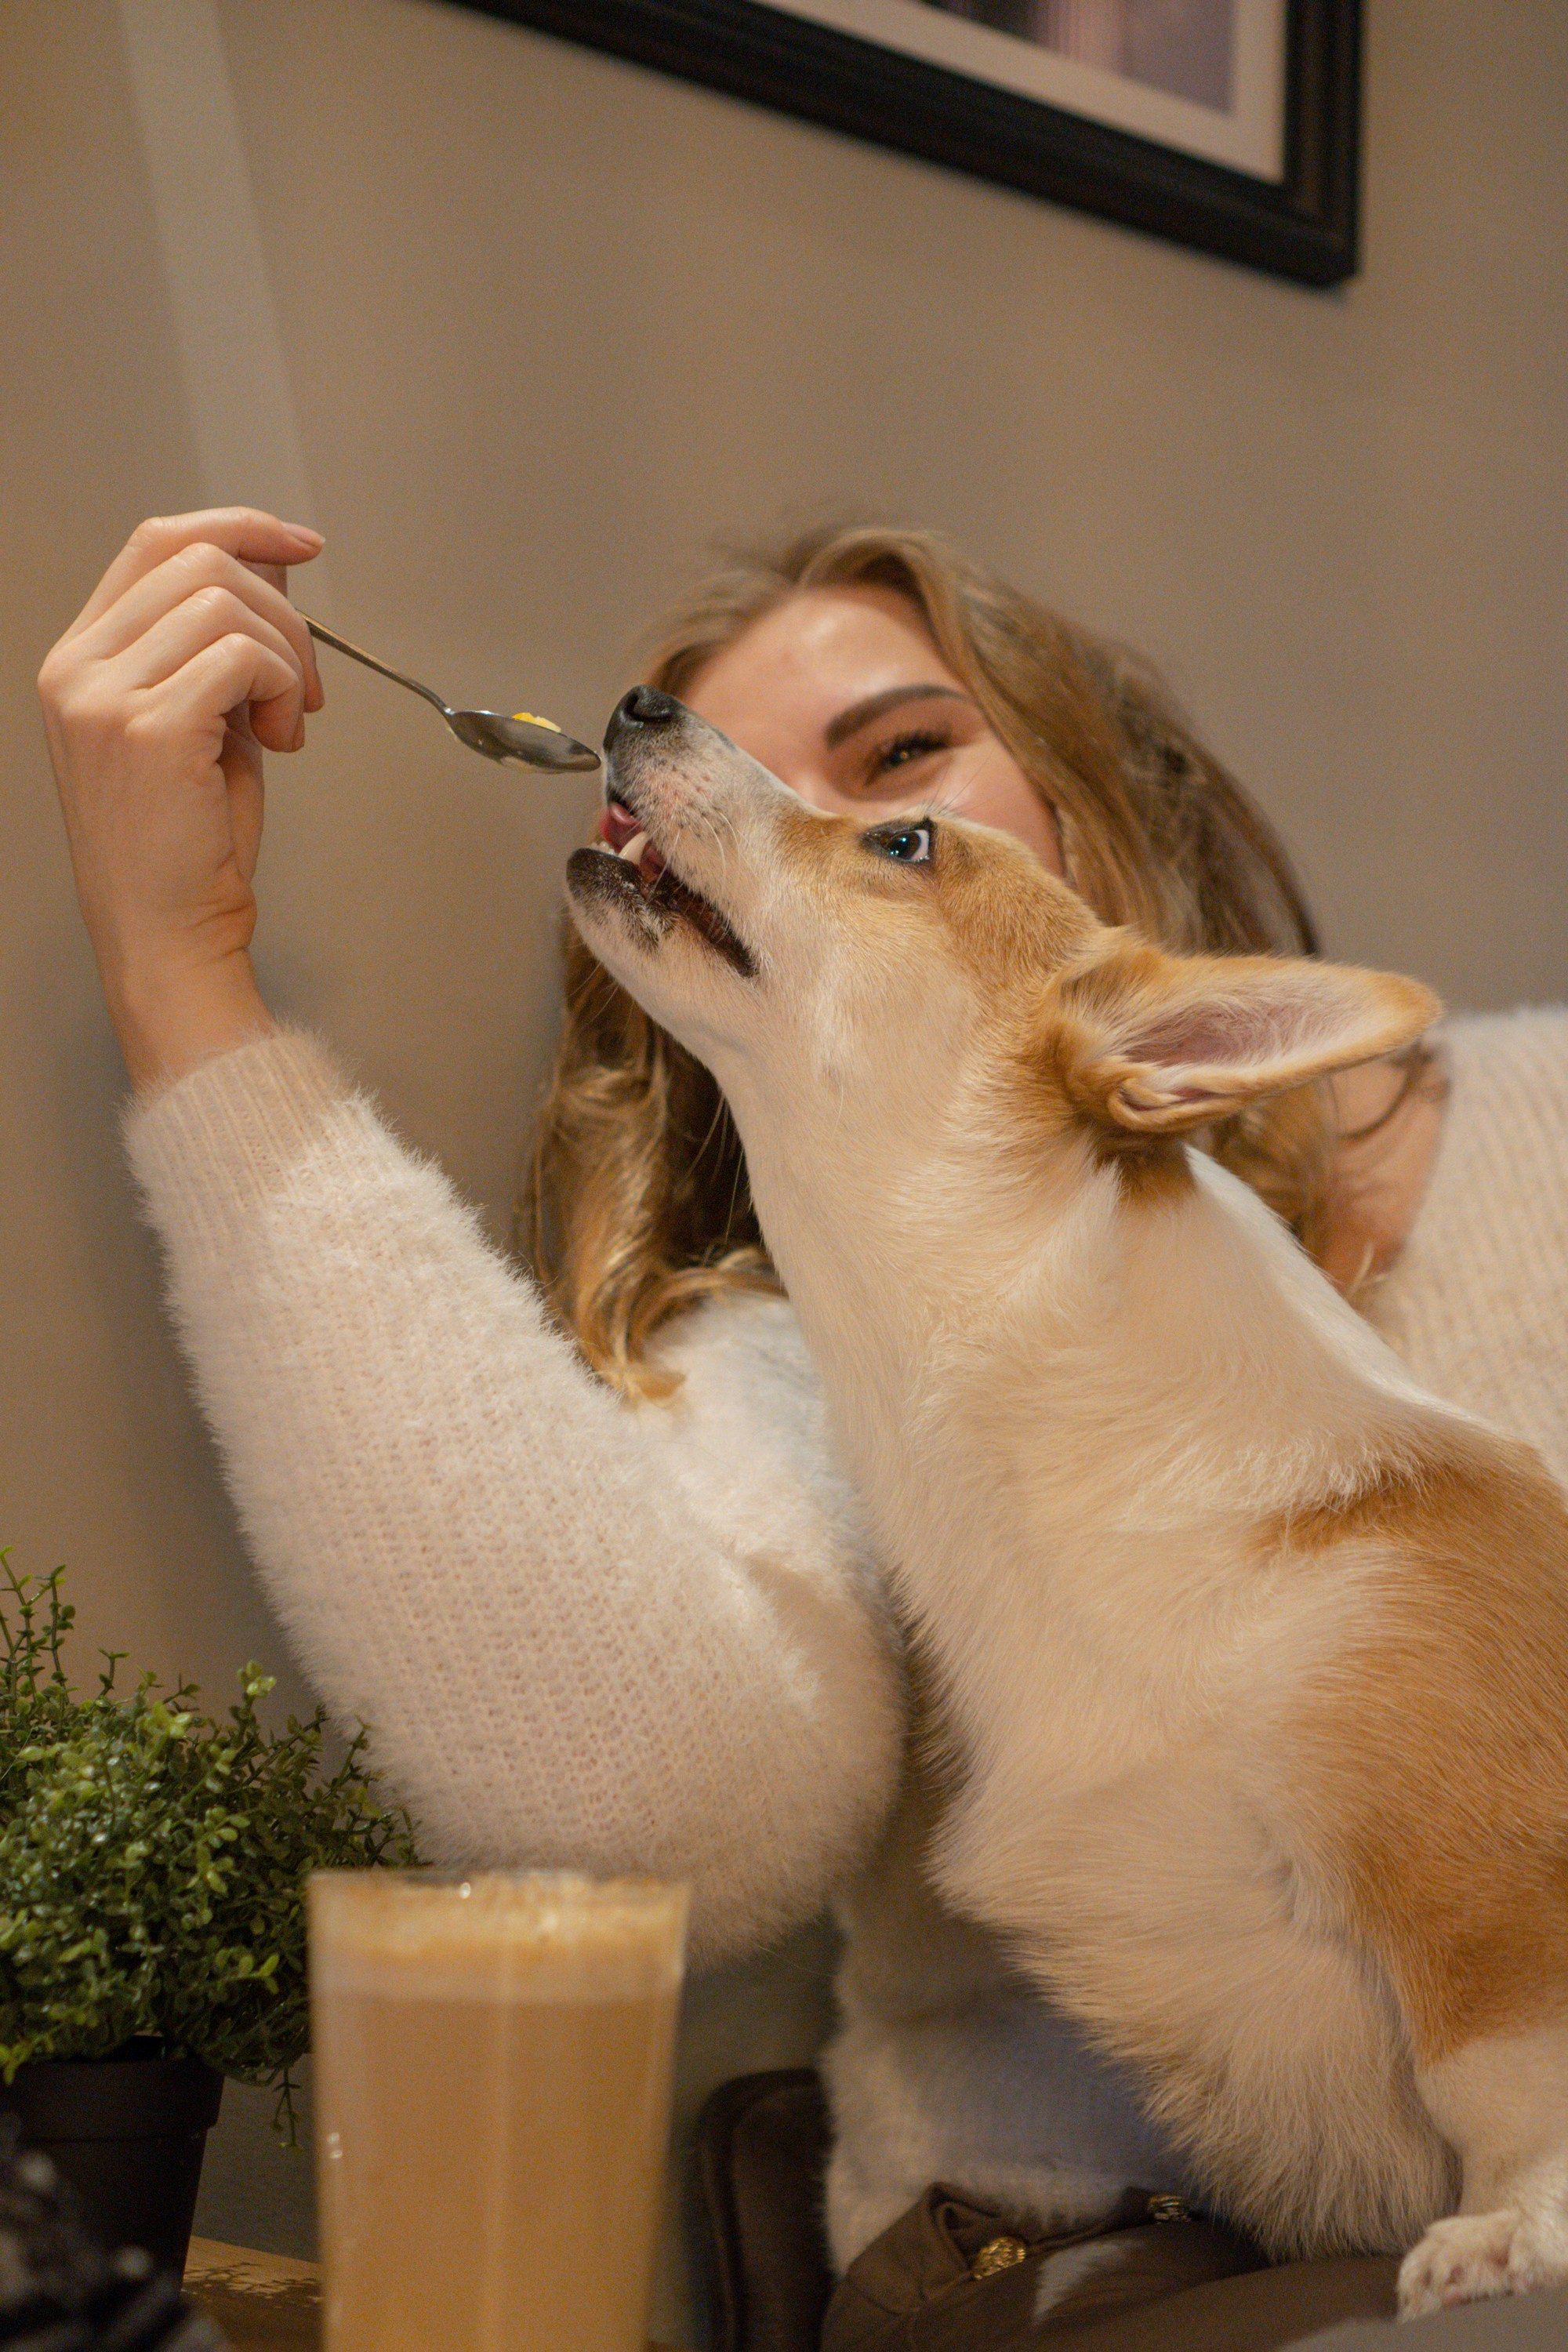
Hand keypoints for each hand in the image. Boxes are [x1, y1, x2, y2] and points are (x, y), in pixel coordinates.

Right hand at [39, 508, 325, 1088]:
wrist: (167, 931)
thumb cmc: (186, 843)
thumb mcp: (200, 720)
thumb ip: (218, 646)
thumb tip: (274, 571)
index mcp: (82, 657)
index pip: (154, 543)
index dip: (238, 528)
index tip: (302, 546)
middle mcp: (79, 667)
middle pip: (196, 559)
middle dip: (280, 611)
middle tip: (304, 686)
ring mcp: (104, 695)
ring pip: (225, 601)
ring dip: (286, 657)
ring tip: (287, 725)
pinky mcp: (148, 729)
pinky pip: (242, 657)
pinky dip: (284, 687)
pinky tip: (282, 740)